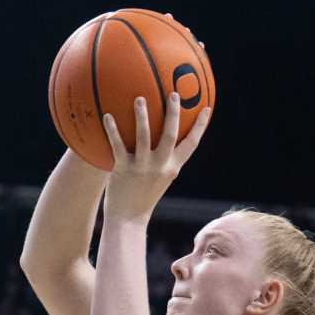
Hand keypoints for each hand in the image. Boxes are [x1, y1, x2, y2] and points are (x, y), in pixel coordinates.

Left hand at [100, 92, 210, 223]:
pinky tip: (107, 115)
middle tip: (173, 94)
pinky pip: (118, 145)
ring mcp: (142, 167)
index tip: (207, 108)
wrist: (129, 220)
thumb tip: (161, 138)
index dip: (201, 126)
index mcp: (172, 168)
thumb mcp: (159, 179)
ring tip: (140, 98)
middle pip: (171, 135)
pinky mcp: (123, 170)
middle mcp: (160, 166)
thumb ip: (163, 160)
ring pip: (144, 136)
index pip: (192, 144)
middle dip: (174, 113)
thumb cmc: (143, 197)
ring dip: (142, 116)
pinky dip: (112, 130)